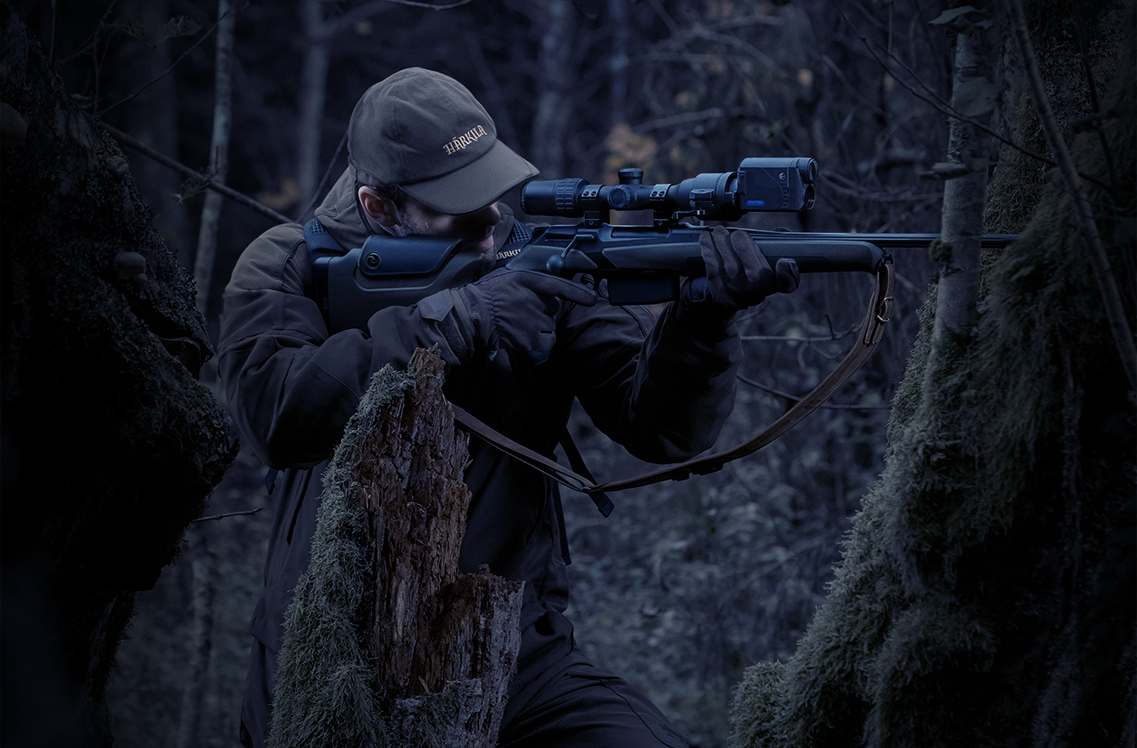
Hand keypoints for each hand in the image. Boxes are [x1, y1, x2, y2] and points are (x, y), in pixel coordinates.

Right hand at [452, 268, 596, 365]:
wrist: (473, 313)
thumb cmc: (489, 293)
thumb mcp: (511, 275)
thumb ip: (531, 279)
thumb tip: (551, 284)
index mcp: (529, 281)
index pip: (559, 286)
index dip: (578, 292)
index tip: (593, 297)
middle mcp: (533, 300)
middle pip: (554, 309)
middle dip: (544, 310)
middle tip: (524, 310)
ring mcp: (532, 321)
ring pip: (550, 326)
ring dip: (541, 327)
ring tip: (521, 324)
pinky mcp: (530, 340)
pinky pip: (546, 342)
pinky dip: (539, 342)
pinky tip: (524, 336)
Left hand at [695, 226, 799, 311]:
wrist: (725, 299)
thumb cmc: (749, 276)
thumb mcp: (767, 268)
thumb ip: (776, 249)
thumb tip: (781, 232)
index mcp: (772, 283)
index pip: (787, 282)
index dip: (788, 273)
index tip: (784, 262)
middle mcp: (755, 290)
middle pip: (749, 257)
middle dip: (741, 240)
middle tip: (737, 235)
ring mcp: (735, 289)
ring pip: (728, 258)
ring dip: (721, 239)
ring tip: (719, 232)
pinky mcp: (717, 286)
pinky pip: (712, 261)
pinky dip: (708, 246)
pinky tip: (707, 238)